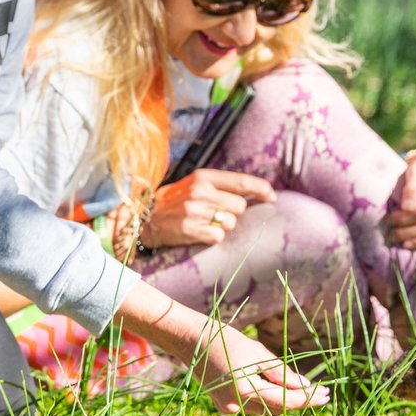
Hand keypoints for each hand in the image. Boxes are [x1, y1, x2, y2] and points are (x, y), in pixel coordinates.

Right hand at [139, 168, 274, 248]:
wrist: (144, 217)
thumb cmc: (174, 200)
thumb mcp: (195, 184)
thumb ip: (221, 186)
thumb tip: (255, 192)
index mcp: (203, 177)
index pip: (241, 181)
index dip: (261, 189)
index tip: (271, 197)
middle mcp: (201, 192)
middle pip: (240, 206)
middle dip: (234, 213)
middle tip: (217, 214)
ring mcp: (196, 211)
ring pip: (231, 223)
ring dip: (223, 227)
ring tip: (205, 223)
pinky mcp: (191, 229)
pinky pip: (218, 237)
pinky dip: (212, 238)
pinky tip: (200, 233)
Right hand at [194, 322, 328, 415]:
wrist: (191, 340)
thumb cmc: (226, 340)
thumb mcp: (258, 352)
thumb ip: (282, 373)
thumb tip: (305, 387)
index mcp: (244, 390)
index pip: (285, 401)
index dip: (308, 399)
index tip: (326, 394)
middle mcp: (235, 405)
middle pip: (277, 408)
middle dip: (300, 400)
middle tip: (323, 393)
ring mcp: (228, 408)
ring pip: (265, 407)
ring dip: (285, 400)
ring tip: (307, 390)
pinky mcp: (223, 405)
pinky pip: (253, 404)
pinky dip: (267, 397)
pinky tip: (280, 388)